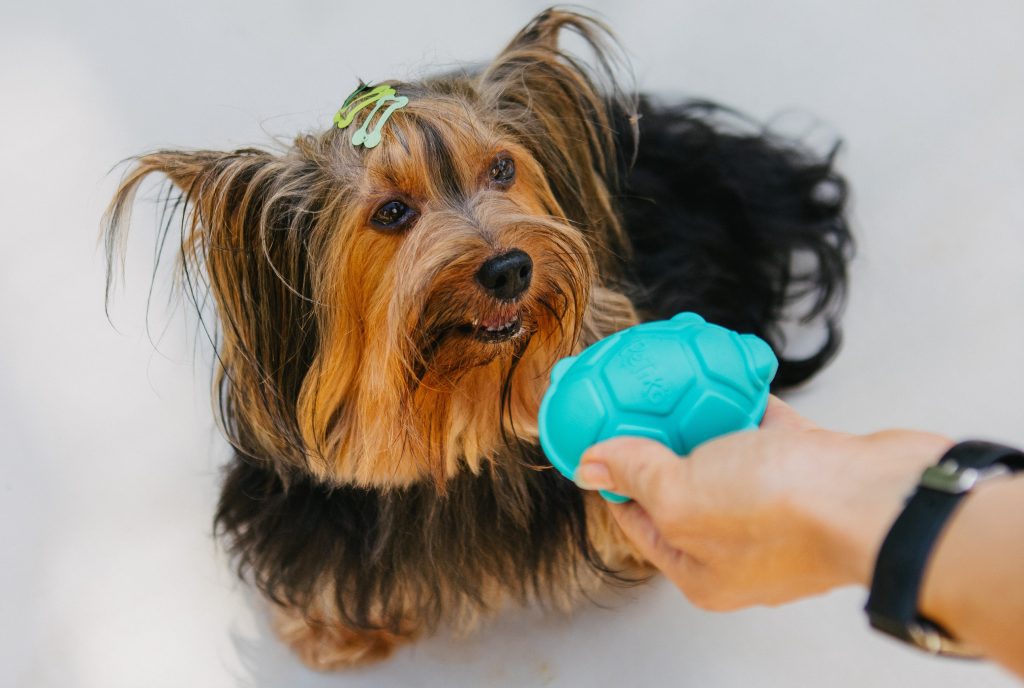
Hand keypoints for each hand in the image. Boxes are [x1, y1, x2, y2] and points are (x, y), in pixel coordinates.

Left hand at [575, 397, 951, 609]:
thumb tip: (591, 466)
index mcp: (702, 569)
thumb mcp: (681, 494)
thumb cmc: (778, 511)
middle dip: (658, 444)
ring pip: (728, 456)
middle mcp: (741, 547)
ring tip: (674, 380)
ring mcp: (781, 509)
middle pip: (684, 488)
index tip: (598, 443)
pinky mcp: (815, 470)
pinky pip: (770, 430)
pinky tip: (728, 370)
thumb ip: (634, 476)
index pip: (641, 526)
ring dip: (703, 418)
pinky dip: (750, 402)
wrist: (880, 498)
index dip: (614, 483)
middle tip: (634, 404)